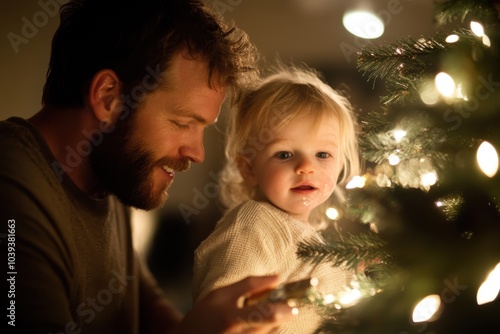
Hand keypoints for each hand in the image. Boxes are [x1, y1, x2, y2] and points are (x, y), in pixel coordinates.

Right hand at [174, 275, 294, 332]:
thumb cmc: (203, 315)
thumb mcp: (221, 294)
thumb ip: (249, 284)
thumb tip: (277, 277)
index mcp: (233, 318)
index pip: (269, 314)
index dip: (287, 307)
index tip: (296, 300)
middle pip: (275, 325)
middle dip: (284, 313)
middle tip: (284, 303)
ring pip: (271, 332)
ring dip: (275, 321)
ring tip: (259, 312)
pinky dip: (266, 328)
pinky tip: (255, 322)